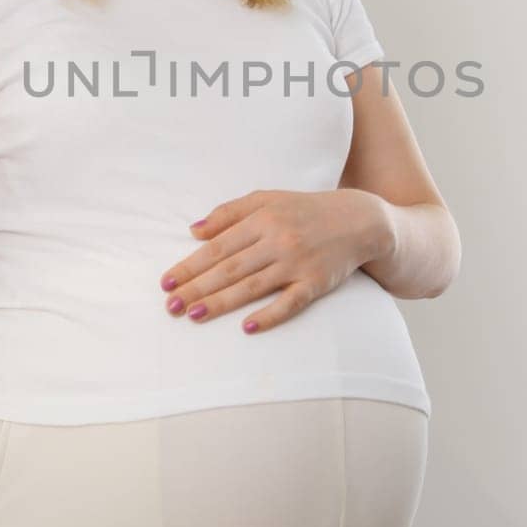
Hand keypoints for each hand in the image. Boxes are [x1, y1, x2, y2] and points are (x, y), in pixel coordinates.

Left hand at [159, 189, 393, 334]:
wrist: (360, 220)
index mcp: (263, 219)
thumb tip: (194, 231)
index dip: (190, 266)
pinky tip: (247, 327)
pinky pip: (290, 302)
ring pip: (252, 286)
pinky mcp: (317, 283)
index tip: (166, 283)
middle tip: (170, 306)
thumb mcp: (267, 199)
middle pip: (230, 268)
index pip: (218, 246)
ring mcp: (298, 263)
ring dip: (220, 303)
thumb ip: (229, 212)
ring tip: (193, 316)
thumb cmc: (305, 209)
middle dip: (197, 288)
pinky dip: (270, 315)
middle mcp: (278, 240)